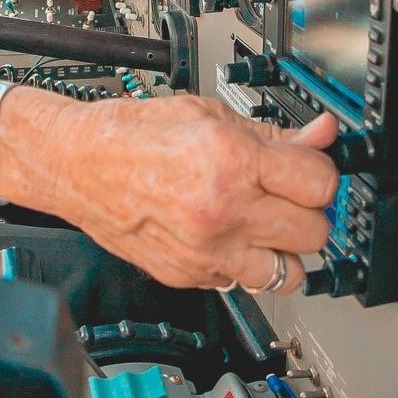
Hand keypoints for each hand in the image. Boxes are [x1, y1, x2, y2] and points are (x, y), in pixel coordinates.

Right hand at [0, 94, 339, 291]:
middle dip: (309, 212)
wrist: (76, 164)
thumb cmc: (132, 134)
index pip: (320, 184)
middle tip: (291, 196)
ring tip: (267, 226)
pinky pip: (244, 282)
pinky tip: (230, 236)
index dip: (321, 174)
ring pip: (289, 273)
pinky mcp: (190, 276)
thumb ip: (273, 134)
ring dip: (286, 250)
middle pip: (314, 232)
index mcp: (232, 162)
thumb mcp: (209, 114)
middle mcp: (222, 213)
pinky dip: (245, 263)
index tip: (311, 171)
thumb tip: (321, 136)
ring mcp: (206, 252)